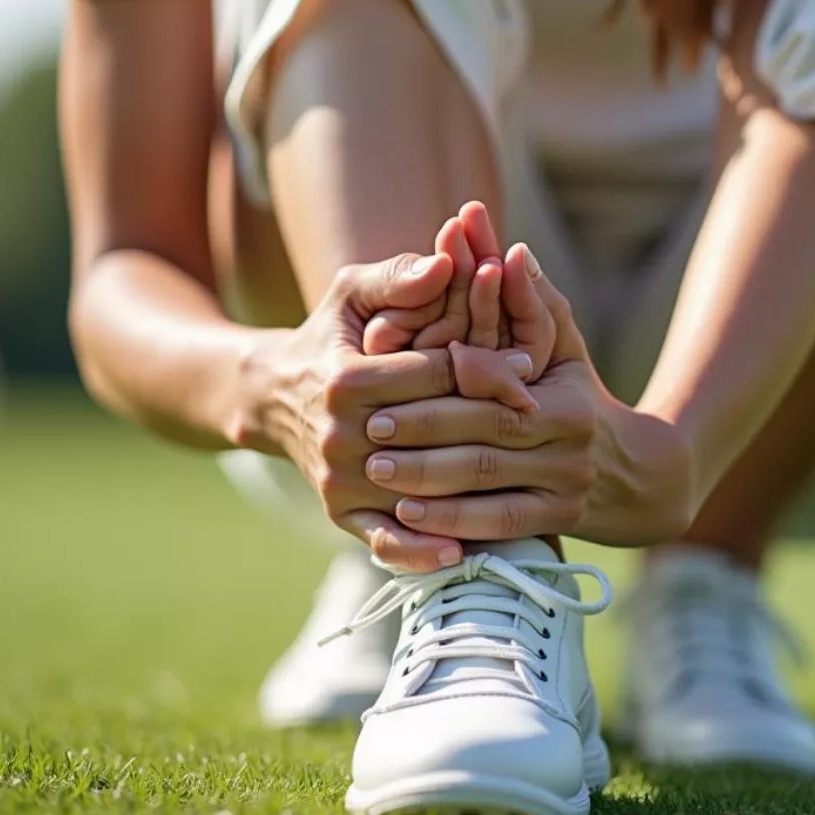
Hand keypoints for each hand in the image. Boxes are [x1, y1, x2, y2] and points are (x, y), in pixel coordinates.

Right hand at [237, 251, 532, 570]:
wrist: (274, 397)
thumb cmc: (330, 334)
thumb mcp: (353, 292)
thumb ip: (400, 276)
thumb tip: (448, 262)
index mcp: (346, 379)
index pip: (433, 375)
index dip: (485, 366)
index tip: (532, 365)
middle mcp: (339, 435)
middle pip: (434, 433)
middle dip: (491, 422)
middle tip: (541, 417)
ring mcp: (339, 481)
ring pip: (420, 488)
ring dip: (473, 488)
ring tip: (525, 480)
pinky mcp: (340, 513)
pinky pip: (387, 539)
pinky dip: (422, 549)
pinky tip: (460, 552)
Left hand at [362, 229, 694, 548]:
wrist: (632, 474)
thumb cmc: (580, 394)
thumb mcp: (564, 345)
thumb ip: (533, 301)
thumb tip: (512, 250)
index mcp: (562, 396)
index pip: (494, 387)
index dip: (440, 387)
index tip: (387, 386)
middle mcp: (567, 443)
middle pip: (484, 437)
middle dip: (423, 432)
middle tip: (368, 428)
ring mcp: (564, 486)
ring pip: (486, 483)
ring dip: (428, 480)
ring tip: (376, 471)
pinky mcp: (557, 522)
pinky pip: (498, 523)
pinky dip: (453, 520)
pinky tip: (409, 515)